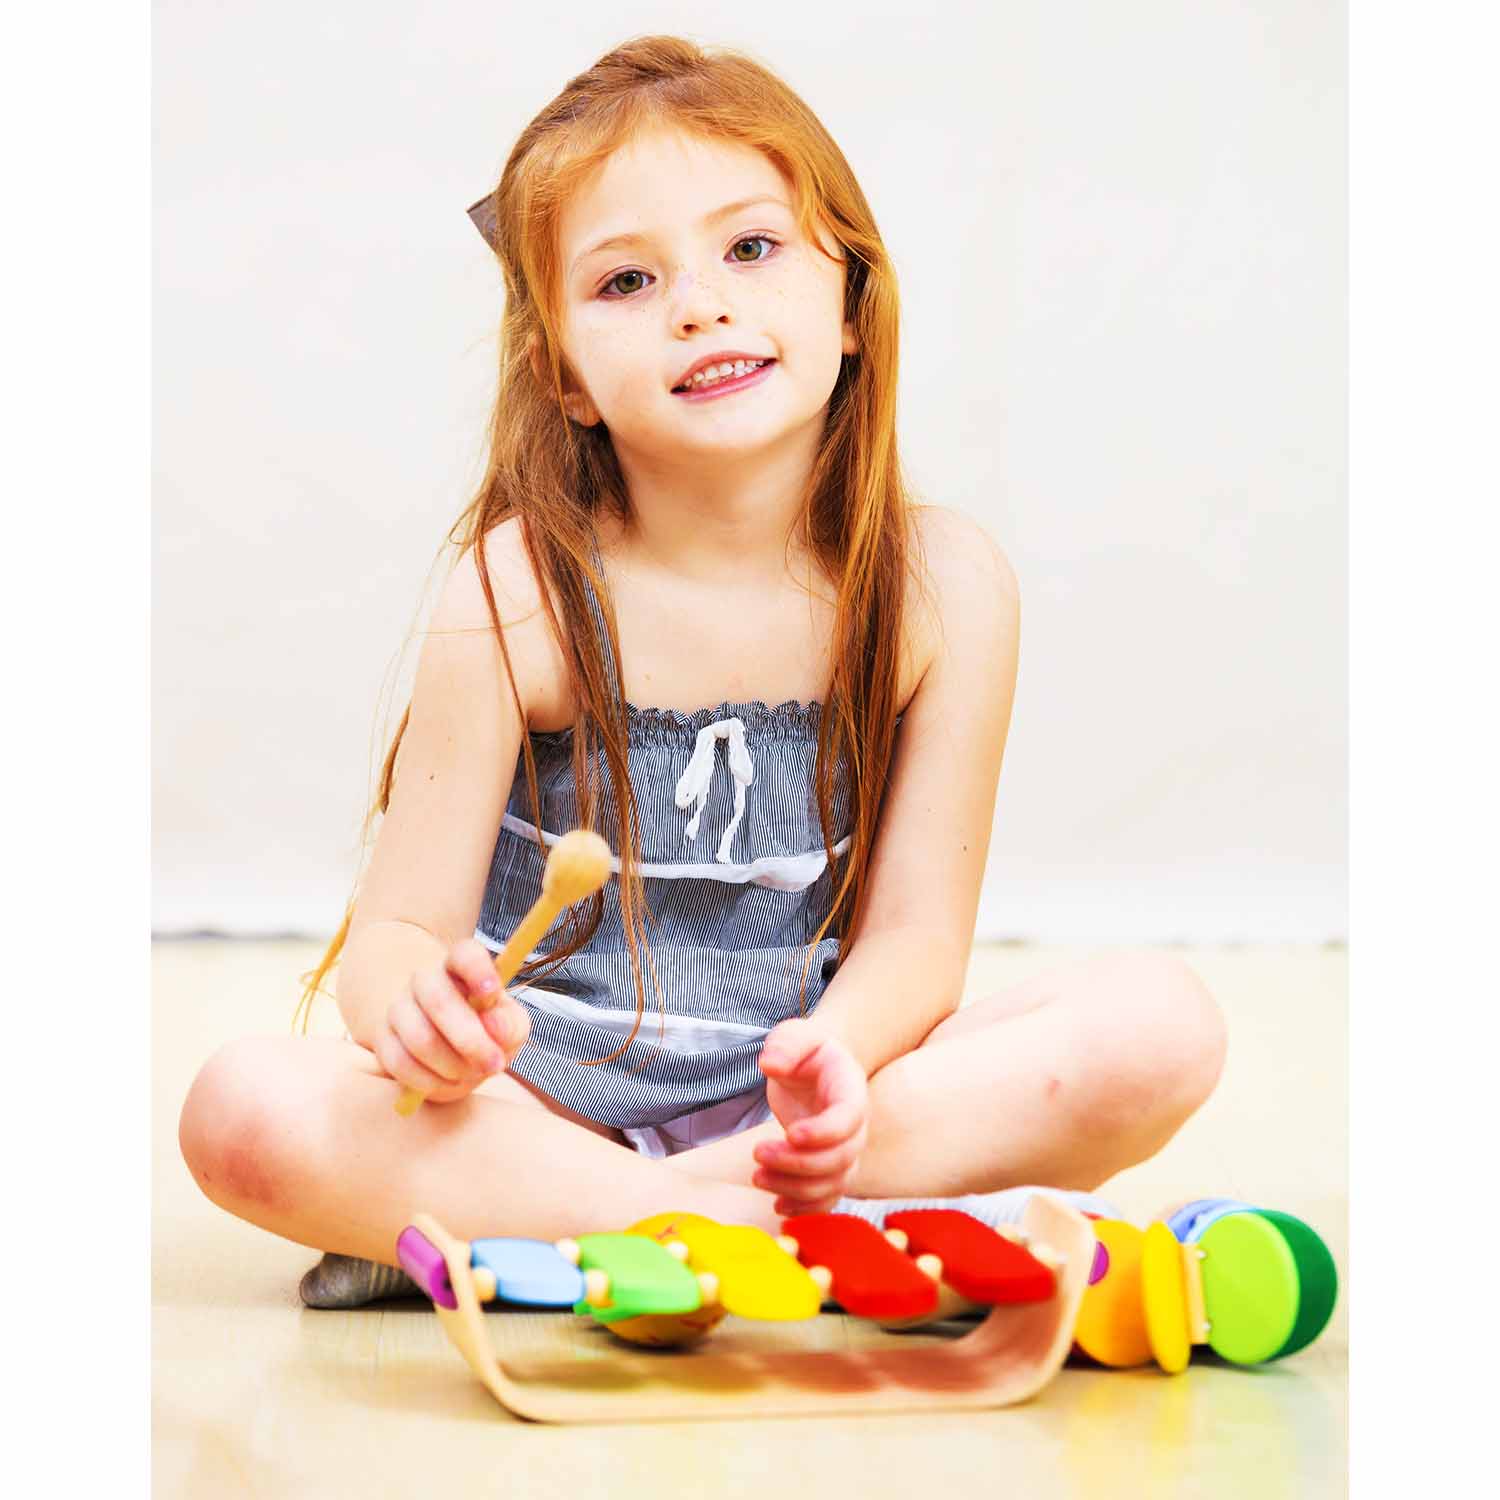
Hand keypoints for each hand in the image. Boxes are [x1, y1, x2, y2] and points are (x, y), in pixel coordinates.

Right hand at [373, 938, 530, 1104]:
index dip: (477, 970)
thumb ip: (509, 1024)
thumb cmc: (486, 1029)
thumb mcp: (509, 1025)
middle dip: (470, 1039)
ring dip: (452, 1065)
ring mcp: (399, 1007)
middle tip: (495, 1065)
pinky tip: (449, 1083)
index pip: (465, 955)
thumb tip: (495, 1028)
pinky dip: (429, 1081)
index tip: (491, 993)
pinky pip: (400, 1062)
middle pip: (438, 999)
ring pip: (419, 1037)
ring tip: (471, 1074)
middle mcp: (426, 979)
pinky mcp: (382, 1038)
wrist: (447, 1046)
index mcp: (461, 965)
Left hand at [752, 1018, 868, 1215]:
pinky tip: (778, 1207)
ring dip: (796, 1189)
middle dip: (799, 1164)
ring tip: (757, 1177)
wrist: (819, 1068)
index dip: (824, 1132)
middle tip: (758, 1153)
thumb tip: (771, 1064)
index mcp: (851, 1091)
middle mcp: (855, 1127)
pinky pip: (828, 1198)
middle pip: (840, 1158)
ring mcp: (845, 1151)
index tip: (790, 1133)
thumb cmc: (807, 1051)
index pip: (849, 1118)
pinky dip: (806, 1209)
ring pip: (834, 1184)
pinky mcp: (831, 1169)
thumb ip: (786, 1045)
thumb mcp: (795, 1035)